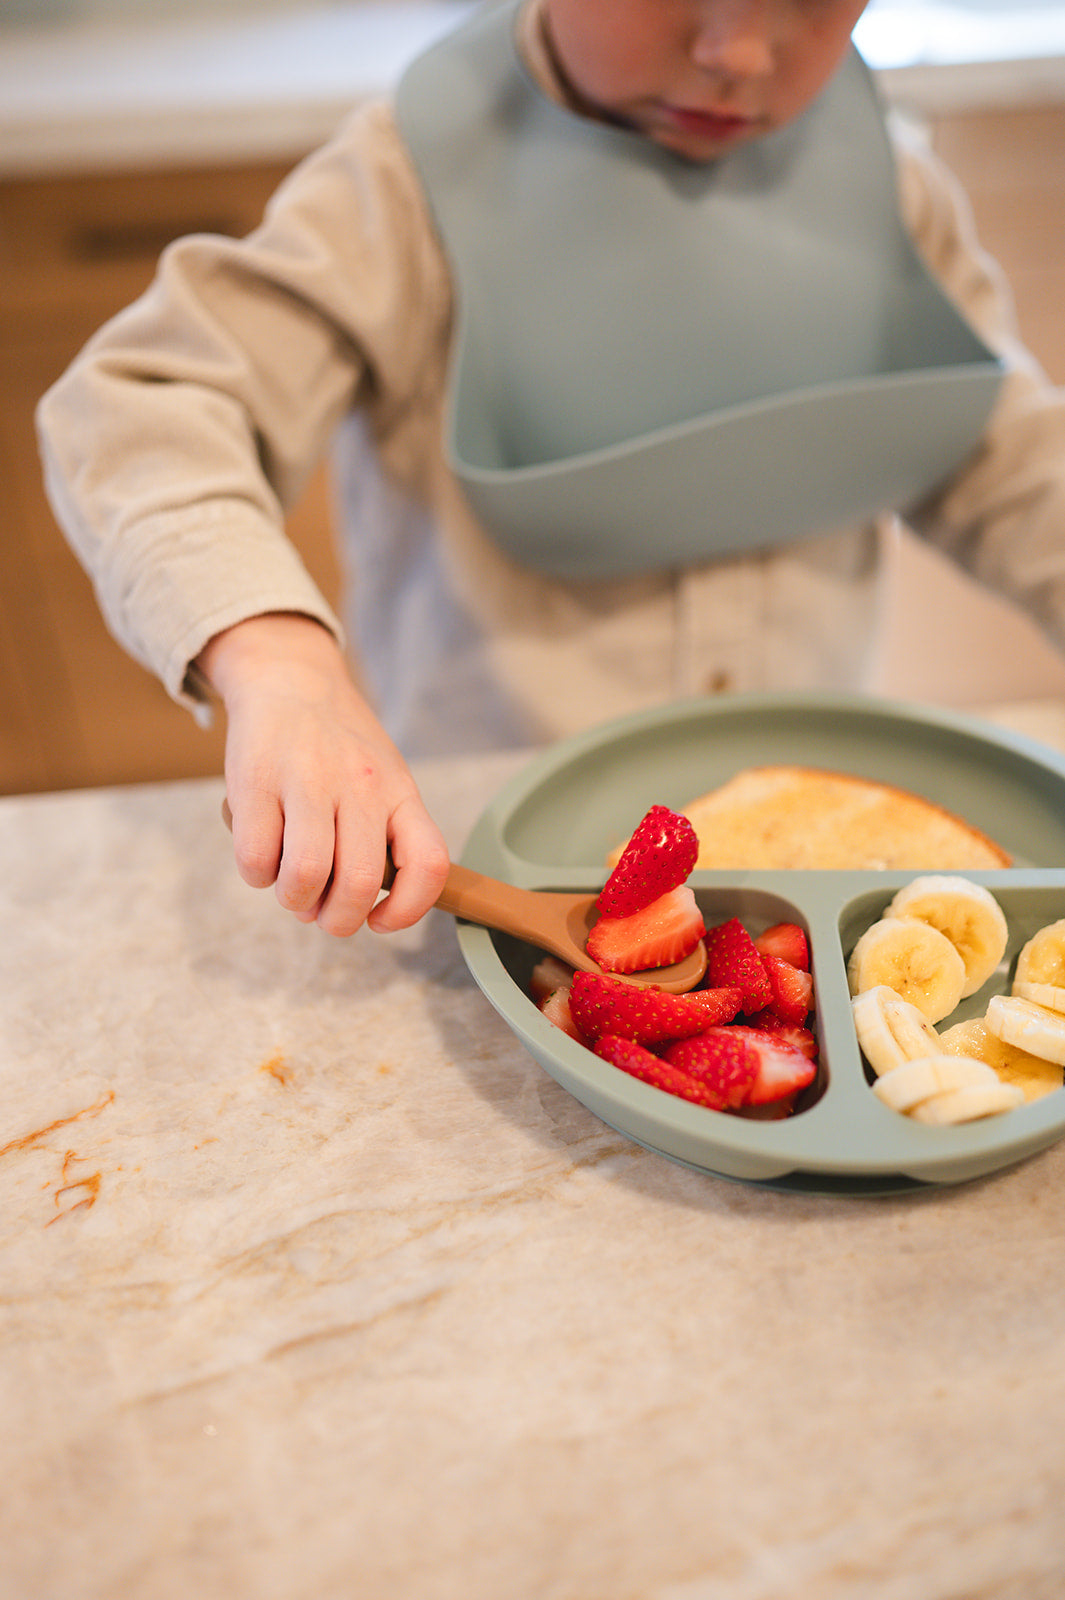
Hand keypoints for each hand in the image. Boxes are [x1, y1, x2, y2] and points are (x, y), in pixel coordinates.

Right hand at [196, 613, 449, 935]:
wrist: (290, 678)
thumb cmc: (338, 746)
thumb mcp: (384, 779)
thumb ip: (379, 840)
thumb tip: (343, 910)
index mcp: (399, 792)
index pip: (428, 864)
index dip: (408, 910)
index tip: (378, 920)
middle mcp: (361, 785)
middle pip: (358, 883)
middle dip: (337, 920)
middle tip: (321, 911)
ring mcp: (308, 780)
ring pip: (305, 876)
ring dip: (293, 900)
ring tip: (289, 886)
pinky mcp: (255, 780)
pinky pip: (255, 858)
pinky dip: (256, 875)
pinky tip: (262, 856)